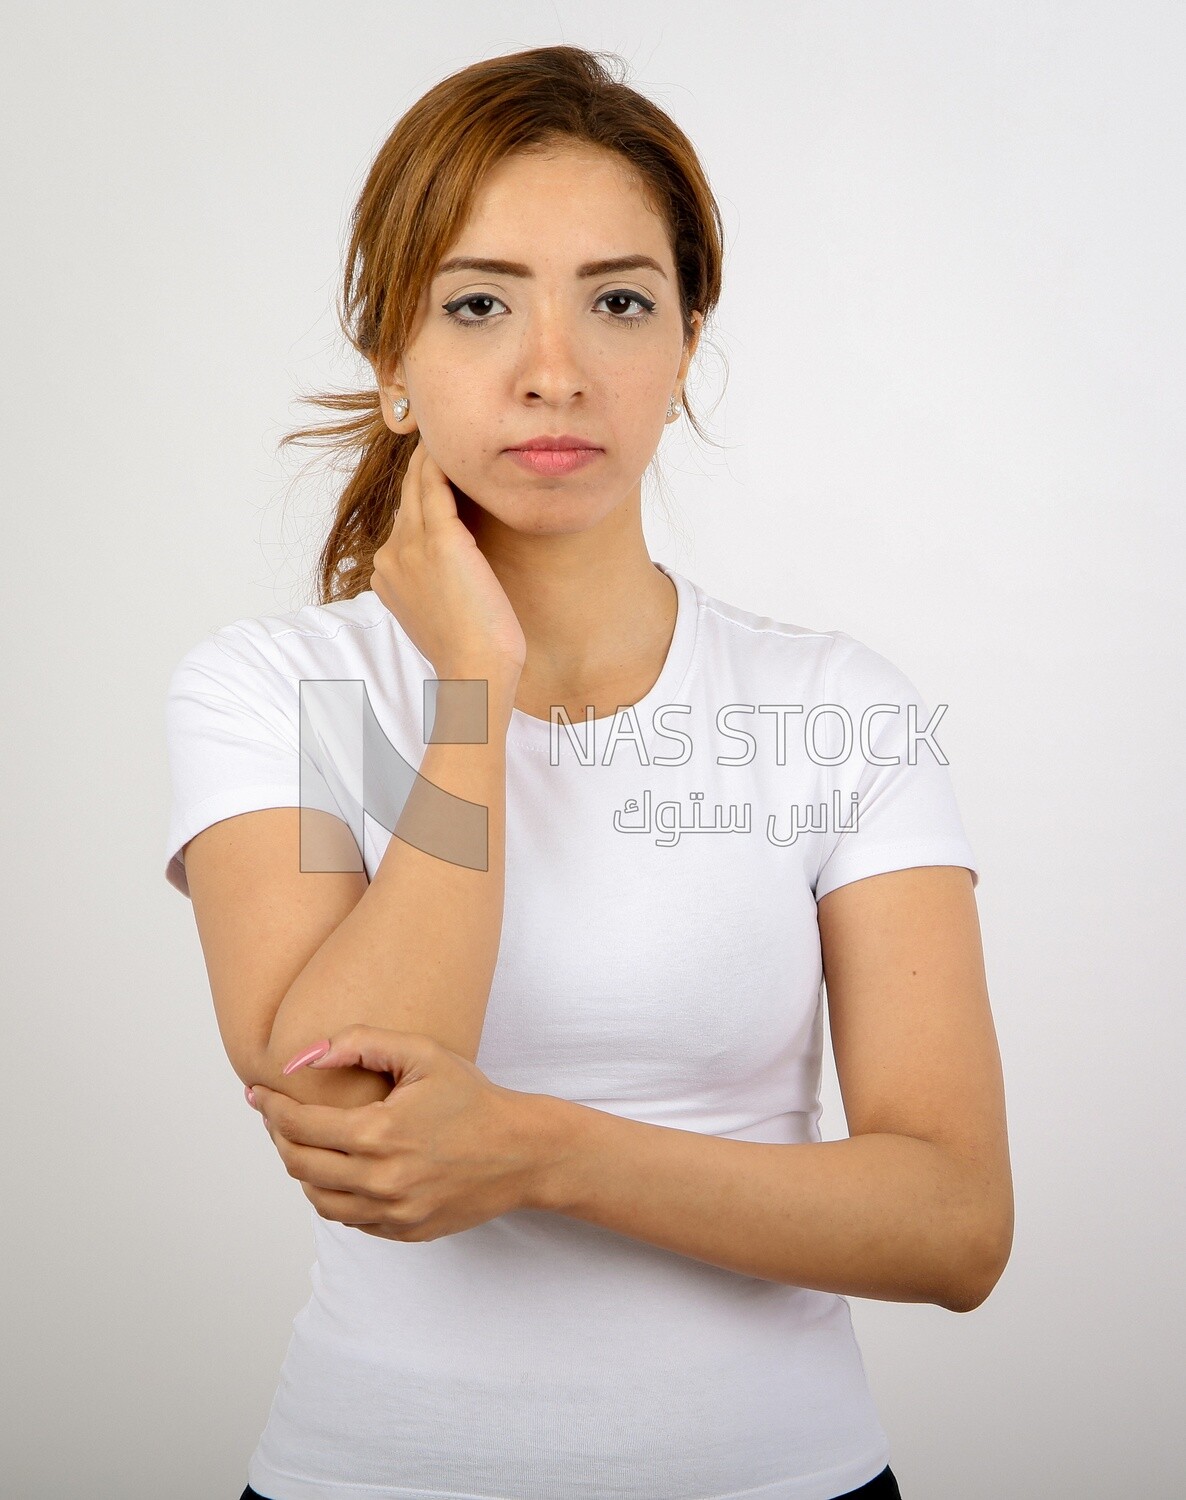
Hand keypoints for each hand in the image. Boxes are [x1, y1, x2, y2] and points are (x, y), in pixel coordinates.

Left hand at [246, 1026, 541, 1241]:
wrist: (520, 1151)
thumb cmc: (472, 1098)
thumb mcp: (423, 1054)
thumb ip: (361, 1042)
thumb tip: (305, 1056)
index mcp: (379, 1134)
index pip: (299, 1126)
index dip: (271, 1107)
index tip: (258, 1093)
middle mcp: (380, 1180)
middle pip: (299, 1164)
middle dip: (279, 1136)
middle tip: (276, 1116)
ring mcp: (392, 1211)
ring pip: (317, 1198)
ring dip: (302, 1169)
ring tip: (303, 1142)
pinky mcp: (403, 1230)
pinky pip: (350, 1217)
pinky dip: (334, 1193)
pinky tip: (340, 1167)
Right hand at [371, 438, 527, 676]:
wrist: (475, 672)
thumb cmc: (469, 649)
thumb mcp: (440, 611)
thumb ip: (434, 582)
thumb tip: (453, 569)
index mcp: (386, 573)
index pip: (403, 518)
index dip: (419, 489)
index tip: (439, 466)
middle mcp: (390, 555)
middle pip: (406, 495)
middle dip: (422, 464)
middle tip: (445, 433)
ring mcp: (410, 547)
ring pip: (418, 484)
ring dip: (433, 455)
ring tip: (452, 430)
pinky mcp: (441, 542)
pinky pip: (437, 486)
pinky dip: (445, 463)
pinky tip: (457, 446)